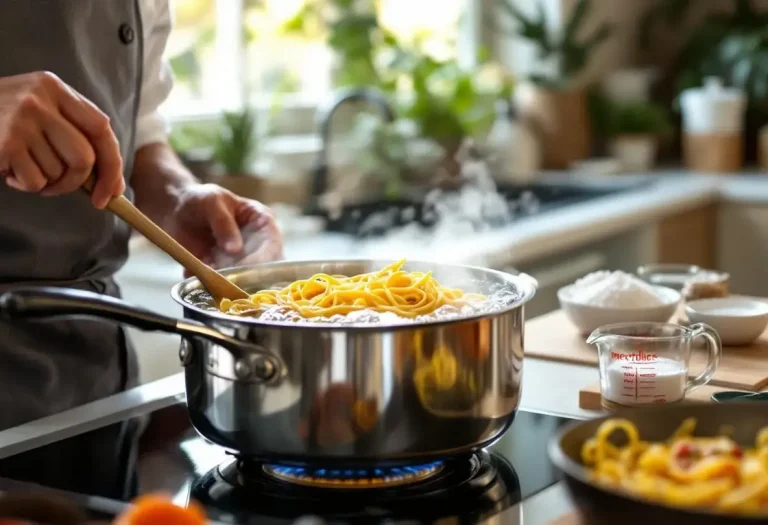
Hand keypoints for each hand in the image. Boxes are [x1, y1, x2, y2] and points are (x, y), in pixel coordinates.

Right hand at [0, 71, 123, 207]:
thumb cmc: (0, 121)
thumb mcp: (38, 111)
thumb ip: (72, 133)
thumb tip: (110, 182)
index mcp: (55, 88)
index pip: (101, 127)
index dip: (113, 162)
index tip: (112, 190)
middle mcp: (40, 98)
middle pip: (85, 156)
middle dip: (78, 182)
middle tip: (61, 188)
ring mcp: (22, 118)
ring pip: (60, 171)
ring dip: (46, 183)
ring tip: (24, 169)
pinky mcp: (6, 141)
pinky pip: (36, 180)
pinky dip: (26, 185)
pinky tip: (9, 171)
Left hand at [165, 184, 282, 276]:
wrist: (175, 211)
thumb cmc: (200, 199)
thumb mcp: (212, 202)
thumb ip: (223, 223)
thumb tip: (235, 250)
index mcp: (262, 222)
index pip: (272, 244)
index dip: (263, 258)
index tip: (246, 269)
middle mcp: (257, 244)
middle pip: (263, 267)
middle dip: (245, 275)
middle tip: (227, 280)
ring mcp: (241, 260)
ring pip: (244, 279)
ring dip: (226, 282)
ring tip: (206, 276)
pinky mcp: (225, 272)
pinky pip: (223, 285)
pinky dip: (210, 285)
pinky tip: (194, 275)